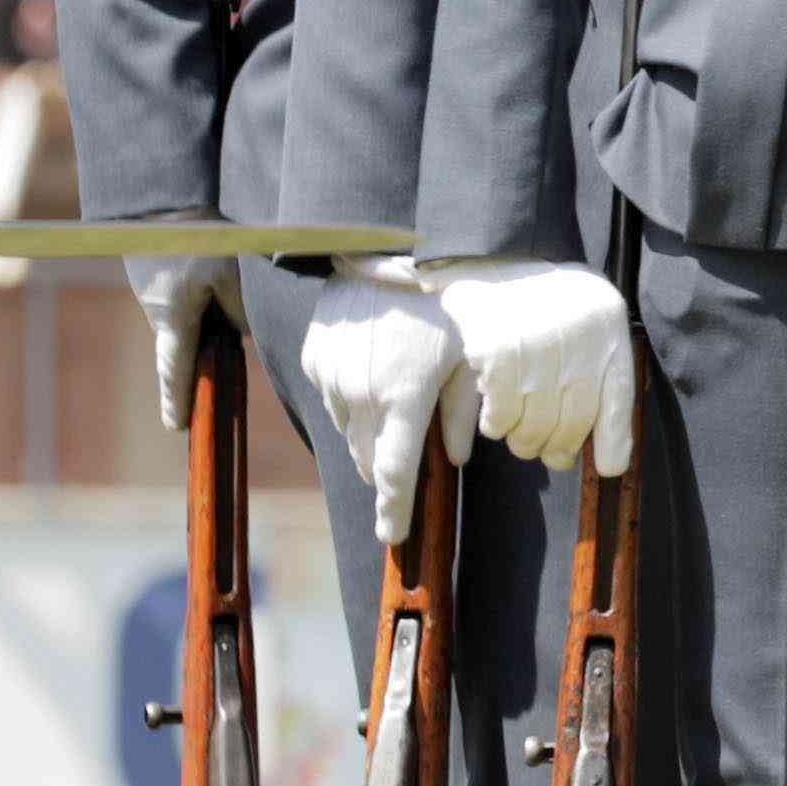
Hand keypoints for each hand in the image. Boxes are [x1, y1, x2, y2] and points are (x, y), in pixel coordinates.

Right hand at [124, 253, 234, 426]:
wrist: (159, 200)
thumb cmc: (195, 238)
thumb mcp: (226, 274)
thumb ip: (239, 310)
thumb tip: (241, 335)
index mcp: (172, 320)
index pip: (176, 371)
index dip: (178, 400)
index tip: (176, 428)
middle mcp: (160, 314)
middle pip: (191, 345)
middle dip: (206, 352)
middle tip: (215, 355)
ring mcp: (157, 297)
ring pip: (195, 318)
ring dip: (211, 311)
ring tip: (219, 280)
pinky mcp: (160, 280)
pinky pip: (189, 298)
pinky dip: (204, 293)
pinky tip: (212, 268)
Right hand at [299, 267, 473, 537]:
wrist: (387, 247)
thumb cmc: (445, 299)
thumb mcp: (471, 355)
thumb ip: (467, 409)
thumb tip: (460, 456)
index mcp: (402, 397)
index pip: (393, 472)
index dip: (393, 509)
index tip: (392, 538)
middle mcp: (359, 393)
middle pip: (365, 456)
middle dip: (382, 476)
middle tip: (396, 494)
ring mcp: (331, 374)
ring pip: (346, 428)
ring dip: (366, 440)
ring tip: (388, 440)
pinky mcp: (316, 354)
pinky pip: (331, 395)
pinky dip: (350, 405)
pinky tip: (371, 395)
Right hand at [435, 257, 638, 476]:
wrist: (495, 255)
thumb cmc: (547, 296)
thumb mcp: (588, 320)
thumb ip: (598, 368)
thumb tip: (602, 442)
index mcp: (609, 330)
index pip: (618, 402)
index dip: (615, 442)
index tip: (609, 468)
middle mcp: (580, 342)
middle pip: (575, 423)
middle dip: (562, 448)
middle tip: (553, 454)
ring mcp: (538, 350)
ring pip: (536, 426)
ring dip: (527, 442)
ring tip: (523, 438)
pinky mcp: (498, 356)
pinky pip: (501, 417)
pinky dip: (497, 426)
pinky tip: (496, 418)